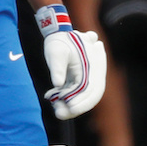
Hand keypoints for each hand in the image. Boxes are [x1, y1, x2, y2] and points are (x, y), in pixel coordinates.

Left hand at [36, 4, 106, 119]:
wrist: (58, 32)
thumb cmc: (58, 41)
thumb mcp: (55, 52)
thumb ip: (57, 68)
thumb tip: (57, 84)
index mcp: (92, 67)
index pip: (91, 90)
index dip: (82, 102)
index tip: (68, 108)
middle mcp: (94, 73)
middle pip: (89, 97)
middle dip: (75, 108)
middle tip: (58, 113)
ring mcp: (88, 76)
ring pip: (83, 96)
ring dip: (70, 104)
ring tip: (54, 107)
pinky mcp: (80, 78)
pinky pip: (76, 92)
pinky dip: (66, 97)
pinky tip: (52, 97)